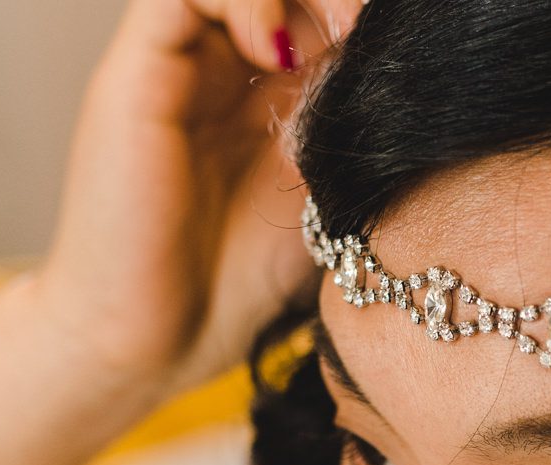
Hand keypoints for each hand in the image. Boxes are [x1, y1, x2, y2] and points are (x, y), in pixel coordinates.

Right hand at [27, 0, 364, 402]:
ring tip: (333, 35)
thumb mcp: (328, 195)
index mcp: (270, 90)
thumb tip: (415, 71)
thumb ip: (355, 128)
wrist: (151, 344)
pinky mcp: (136, 74)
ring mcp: (179, 64)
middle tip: (370, 31)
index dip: (363, 13)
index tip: (404, 50)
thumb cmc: (234, 287)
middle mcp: (222, 65)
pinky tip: (274, 48)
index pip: (318, 10)